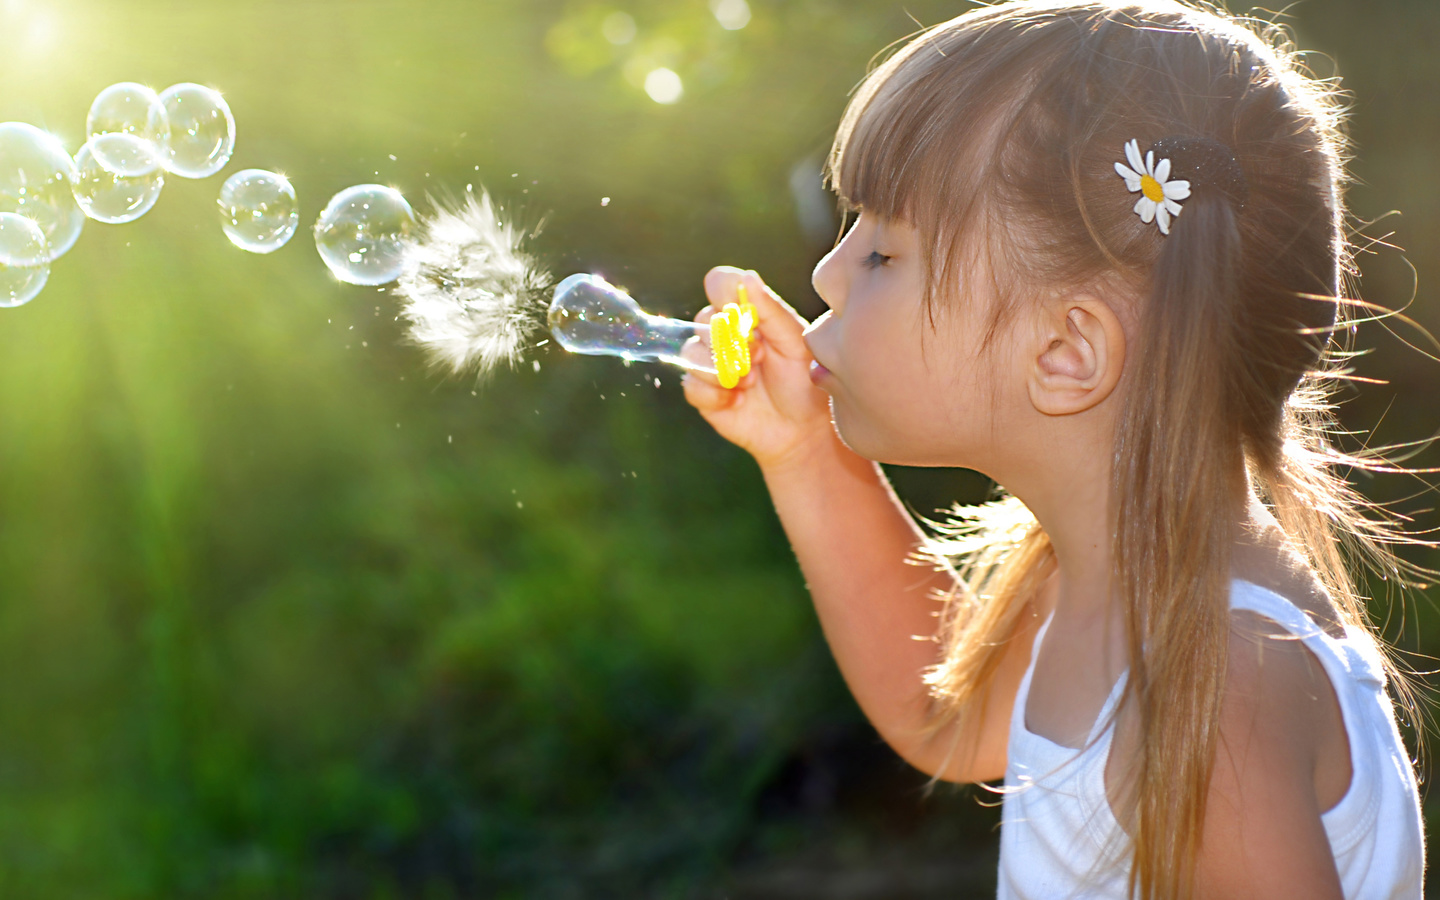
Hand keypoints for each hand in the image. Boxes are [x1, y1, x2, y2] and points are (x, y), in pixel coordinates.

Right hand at [683, 267, 837, 471]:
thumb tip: (747, 277)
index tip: (745, 317)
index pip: (718, 284)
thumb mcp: (796, 343)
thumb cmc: (803, 380)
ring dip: (723, 370)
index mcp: (746, 313)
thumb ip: (771, 311)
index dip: (723, 293)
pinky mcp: (702, 393)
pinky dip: (716, 394)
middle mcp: (722, 333)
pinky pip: (691, 385)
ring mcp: (709, 363)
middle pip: (703, 320)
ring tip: (750, 382)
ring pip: (692, 353)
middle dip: (732, 342)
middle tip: (760, 358)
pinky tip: (738, 401)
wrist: (802, 429)